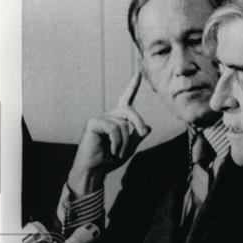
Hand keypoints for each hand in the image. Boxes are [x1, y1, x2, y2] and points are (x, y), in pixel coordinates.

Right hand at [67, 71, 149, 194]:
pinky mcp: (93, 123)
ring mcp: (100, 118)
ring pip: (124, 124)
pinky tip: (112, 150)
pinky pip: (114, 128)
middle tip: (141, 135)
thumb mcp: (129, 148)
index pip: (126, 98)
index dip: (132, 85)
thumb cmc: (110, 159)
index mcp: (118, 119)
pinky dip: (118, 142)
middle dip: (138, 123)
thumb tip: (148, 127)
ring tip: (117, 152)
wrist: (94, 170)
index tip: (139, 71)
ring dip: (125, 142)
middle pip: (129, 111)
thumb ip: (137, 137)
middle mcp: (109, 116)